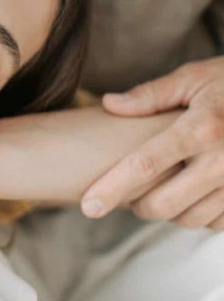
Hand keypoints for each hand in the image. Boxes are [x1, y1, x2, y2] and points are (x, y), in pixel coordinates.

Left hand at [81, 58, 223, 228]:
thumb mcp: (195, 78)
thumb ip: (151, 95)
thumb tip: (110, 105)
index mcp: (201, 128)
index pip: (144, 165)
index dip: (112, 189)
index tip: (89, 206)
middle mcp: (223, 160)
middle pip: (164, 204)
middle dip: (138, 206)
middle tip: (132, 194)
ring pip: (190, 219)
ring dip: (170, 212)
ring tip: (165, 189)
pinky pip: (218, 223)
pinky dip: (201, 215)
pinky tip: (196, 194)